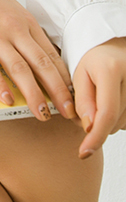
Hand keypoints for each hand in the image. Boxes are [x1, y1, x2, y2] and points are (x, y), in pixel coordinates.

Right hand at [0, 0, 75, 122]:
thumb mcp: (14, 11)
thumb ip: (29, 34)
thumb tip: (45, 59)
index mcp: (26, 23)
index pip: (51, 55)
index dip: (64, 78)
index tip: (72, 96)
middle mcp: (14, 31)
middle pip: (41, 65)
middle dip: (57, 91)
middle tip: (66, 111)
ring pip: (19, 69)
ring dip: (33, 94)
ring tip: (41, 112)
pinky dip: (0, 85)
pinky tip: (7, 99)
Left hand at [73, 37, 125, 157]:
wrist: (116, 49)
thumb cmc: (95, 60)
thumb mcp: (79, 74)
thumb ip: (82, 101)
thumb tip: (89, 128)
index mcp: (112, 69)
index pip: (106, 113)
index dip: (94, 136)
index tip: (83, 152)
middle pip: (114, 121)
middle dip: (96, 122)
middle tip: (87, 103)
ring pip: (122, 124)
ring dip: (108, 121)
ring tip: (102, 98)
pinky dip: (119, 118)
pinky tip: (115, 102)